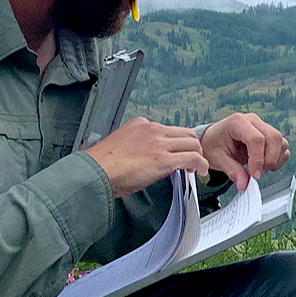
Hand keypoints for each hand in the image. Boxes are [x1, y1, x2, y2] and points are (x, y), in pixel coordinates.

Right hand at [82, 117, 210, 197]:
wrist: (94, 171)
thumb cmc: (101, 165)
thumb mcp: (121, 145)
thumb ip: (137, 145)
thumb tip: (145, 157)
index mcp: (140, 124)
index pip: (168, 130)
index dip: (177, 143)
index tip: (177, 152)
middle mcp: (152, 130)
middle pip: (186, 133)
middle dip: (192, 147)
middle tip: (191, 160)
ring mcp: (159, 143)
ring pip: (193, 143)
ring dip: (198, 156)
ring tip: (196, 167)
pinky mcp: (164, 159)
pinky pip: (193, 158)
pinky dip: (201, 164)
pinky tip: (200, 171)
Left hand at [200, 112, 289, 190]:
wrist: (213, 139)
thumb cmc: (213, 144)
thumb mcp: (217, 159)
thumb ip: (232, 170)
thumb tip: (244, 184)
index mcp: (237, 122)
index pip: (256, 139)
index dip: (258, 159)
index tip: (254, 175)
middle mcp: (252, 121)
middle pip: (273, 138)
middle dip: (269, 160)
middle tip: (258, 173)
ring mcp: (262, 126)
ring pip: (281, 141)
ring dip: (275, 159)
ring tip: (260, 169)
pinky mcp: (268, 134)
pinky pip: (282, 145)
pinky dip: (278, 158)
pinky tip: (266, 165)